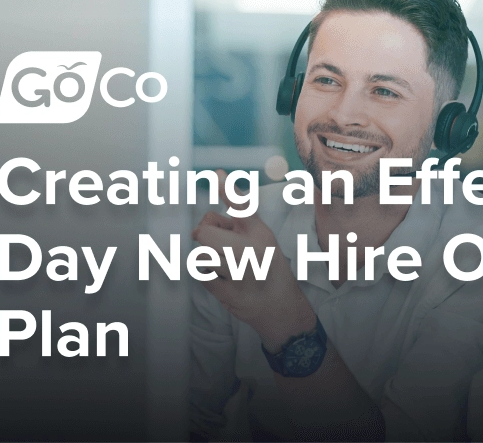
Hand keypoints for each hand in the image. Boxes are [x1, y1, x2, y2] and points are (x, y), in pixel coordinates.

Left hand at [192, 170, 315, 350]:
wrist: (281, 308)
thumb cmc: (268, 268)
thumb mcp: (263, 238)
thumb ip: (239, 217)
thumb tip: (212, 192)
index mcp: (263, 234)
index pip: (243, 206)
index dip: (228, 190)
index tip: (217, 174)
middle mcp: (254, 251)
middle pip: (204, 233)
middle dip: (205, 235)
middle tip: (220, 243)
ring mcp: (241, 274)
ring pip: (201, 255)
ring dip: (207, 259)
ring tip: (226, 266)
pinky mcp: (229, 294)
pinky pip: (202, 275)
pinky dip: (209, 276)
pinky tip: (226, 281)